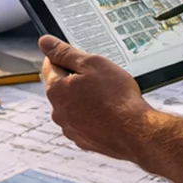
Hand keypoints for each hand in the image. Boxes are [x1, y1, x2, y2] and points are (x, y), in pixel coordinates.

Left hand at [38, 36, 151, 161]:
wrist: (136, 132)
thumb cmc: (117, 97)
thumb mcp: (92, 64)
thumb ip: (65, 52)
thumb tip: (45, 42)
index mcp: (56, 90)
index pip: (49, 65)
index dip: (63, 56)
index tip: (78, 56)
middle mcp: (58, 111)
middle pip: (61, 87)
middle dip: (75, 79)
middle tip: (98, 76)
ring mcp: (71, 128)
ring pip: (73, 106)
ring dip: (84, 99)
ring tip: (107, 96)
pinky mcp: (84, 141)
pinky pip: (84, 122)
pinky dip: (92, 116)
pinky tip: (109, 112)